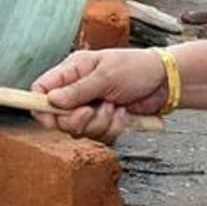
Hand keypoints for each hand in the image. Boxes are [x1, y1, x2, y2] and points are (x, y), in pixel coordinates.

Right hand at [31, 48, 167, 143]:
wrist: (165, 82)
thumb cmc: (136, 68)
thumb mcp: (107, 75)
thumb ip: (78, 90)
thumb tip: (50, 100)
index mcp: (72, 72)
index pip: (41, 90)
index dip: (41, 108)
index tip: (53, 118)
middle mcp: (77, 92)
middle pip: (58, 118)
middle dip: (78, 120)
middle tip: (93, 110)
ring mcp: (91, 109)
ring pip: (80, 131)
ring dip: (100, 123)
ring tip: (116, 107)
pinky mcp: (105, 123)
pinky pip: (99, 137)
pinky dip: (113, 129)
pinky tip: (124, 115)